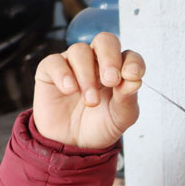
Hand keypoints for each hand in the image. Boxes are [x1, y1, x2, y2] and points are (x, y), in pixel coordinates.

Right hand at [33, 32, 144, 148]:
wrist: (72, 144)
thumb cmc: (100, 126)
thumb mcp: (121, 117)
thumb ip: (128, 98)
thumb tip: (135, 80)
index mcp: (119, 71)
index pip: (129, 56)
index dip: (133, 62)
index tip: (133, 76)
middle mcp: (97, 62)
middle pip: (105, 41)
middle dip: (110, 58)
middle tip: (111, 81)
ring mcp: (73, 64)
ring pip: (79, 50)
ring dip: (87, 75)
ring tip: (90, 101)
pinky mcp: (50, 71)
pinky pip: (54, 62)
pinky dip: (63, 75)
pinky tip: (70, 90)